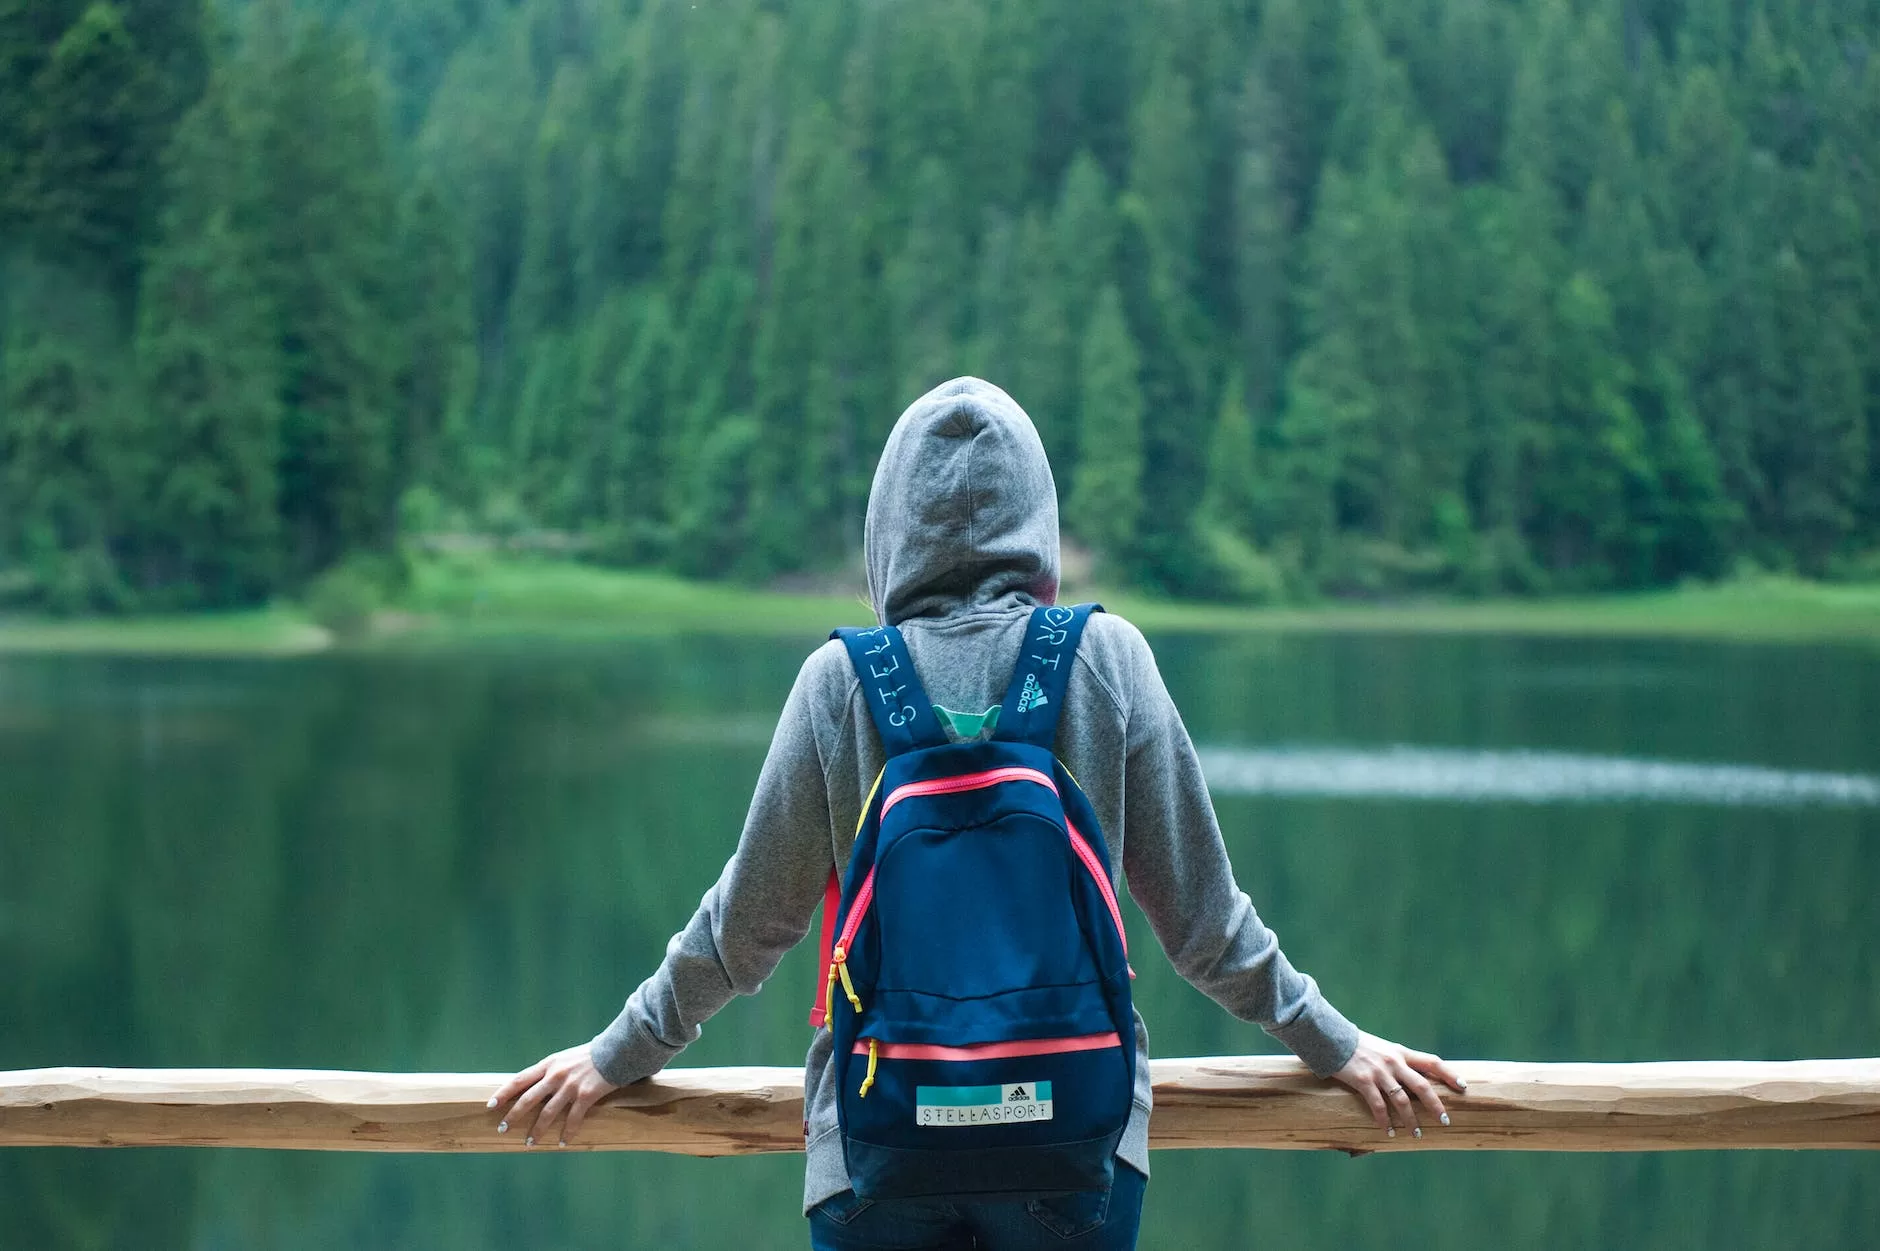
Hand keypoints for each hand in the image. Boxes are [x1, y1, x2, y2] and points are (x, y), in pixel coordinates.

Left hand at [488, 1043, 621, 1147]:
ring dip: (537, 1130)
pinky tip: (562, 1142)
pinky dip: (567, 1132)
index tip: (491, 1105)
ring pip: (547, 1113)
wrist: (615, 1051)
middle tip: (502, 1129)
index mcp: (548, 1064)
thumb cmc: (589, 1056)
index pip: (519, 1080)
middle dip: (513, 1116)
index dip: (503, 1093)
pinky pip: (573, 1119)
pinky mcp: (585, 1096)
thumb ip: (550, 1071)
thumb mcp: (564, 1058)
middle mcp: (555, 1076)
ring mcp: (570, 1087)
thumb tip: (533, 1086)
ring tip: (530, 1143)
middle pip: (528, 1099)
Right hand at [1330, 1029, 1467, 1138]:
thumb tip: (1417, 1078)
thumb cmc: (1359, 1046)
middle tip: (1445, 1121)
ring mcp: (1379, 1072)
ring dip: (1410, 1120)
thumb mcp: (1384, 1049)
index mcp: (1402, 1052)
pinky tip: (1388, 1131)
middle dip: (1436, 1105)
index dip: (1450, 1074)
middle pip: (1422, 1086)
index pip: (1432, 1062)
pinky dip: (1385, 1121)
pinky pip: (1378, 1106)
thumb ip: (1399, 1061)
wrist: (1332, 1038)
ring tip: (1416, 1134)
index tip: (1463, 1087)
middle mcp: (1394, 1062)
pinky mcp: (1363, 1081)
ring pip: (1402, 1100)